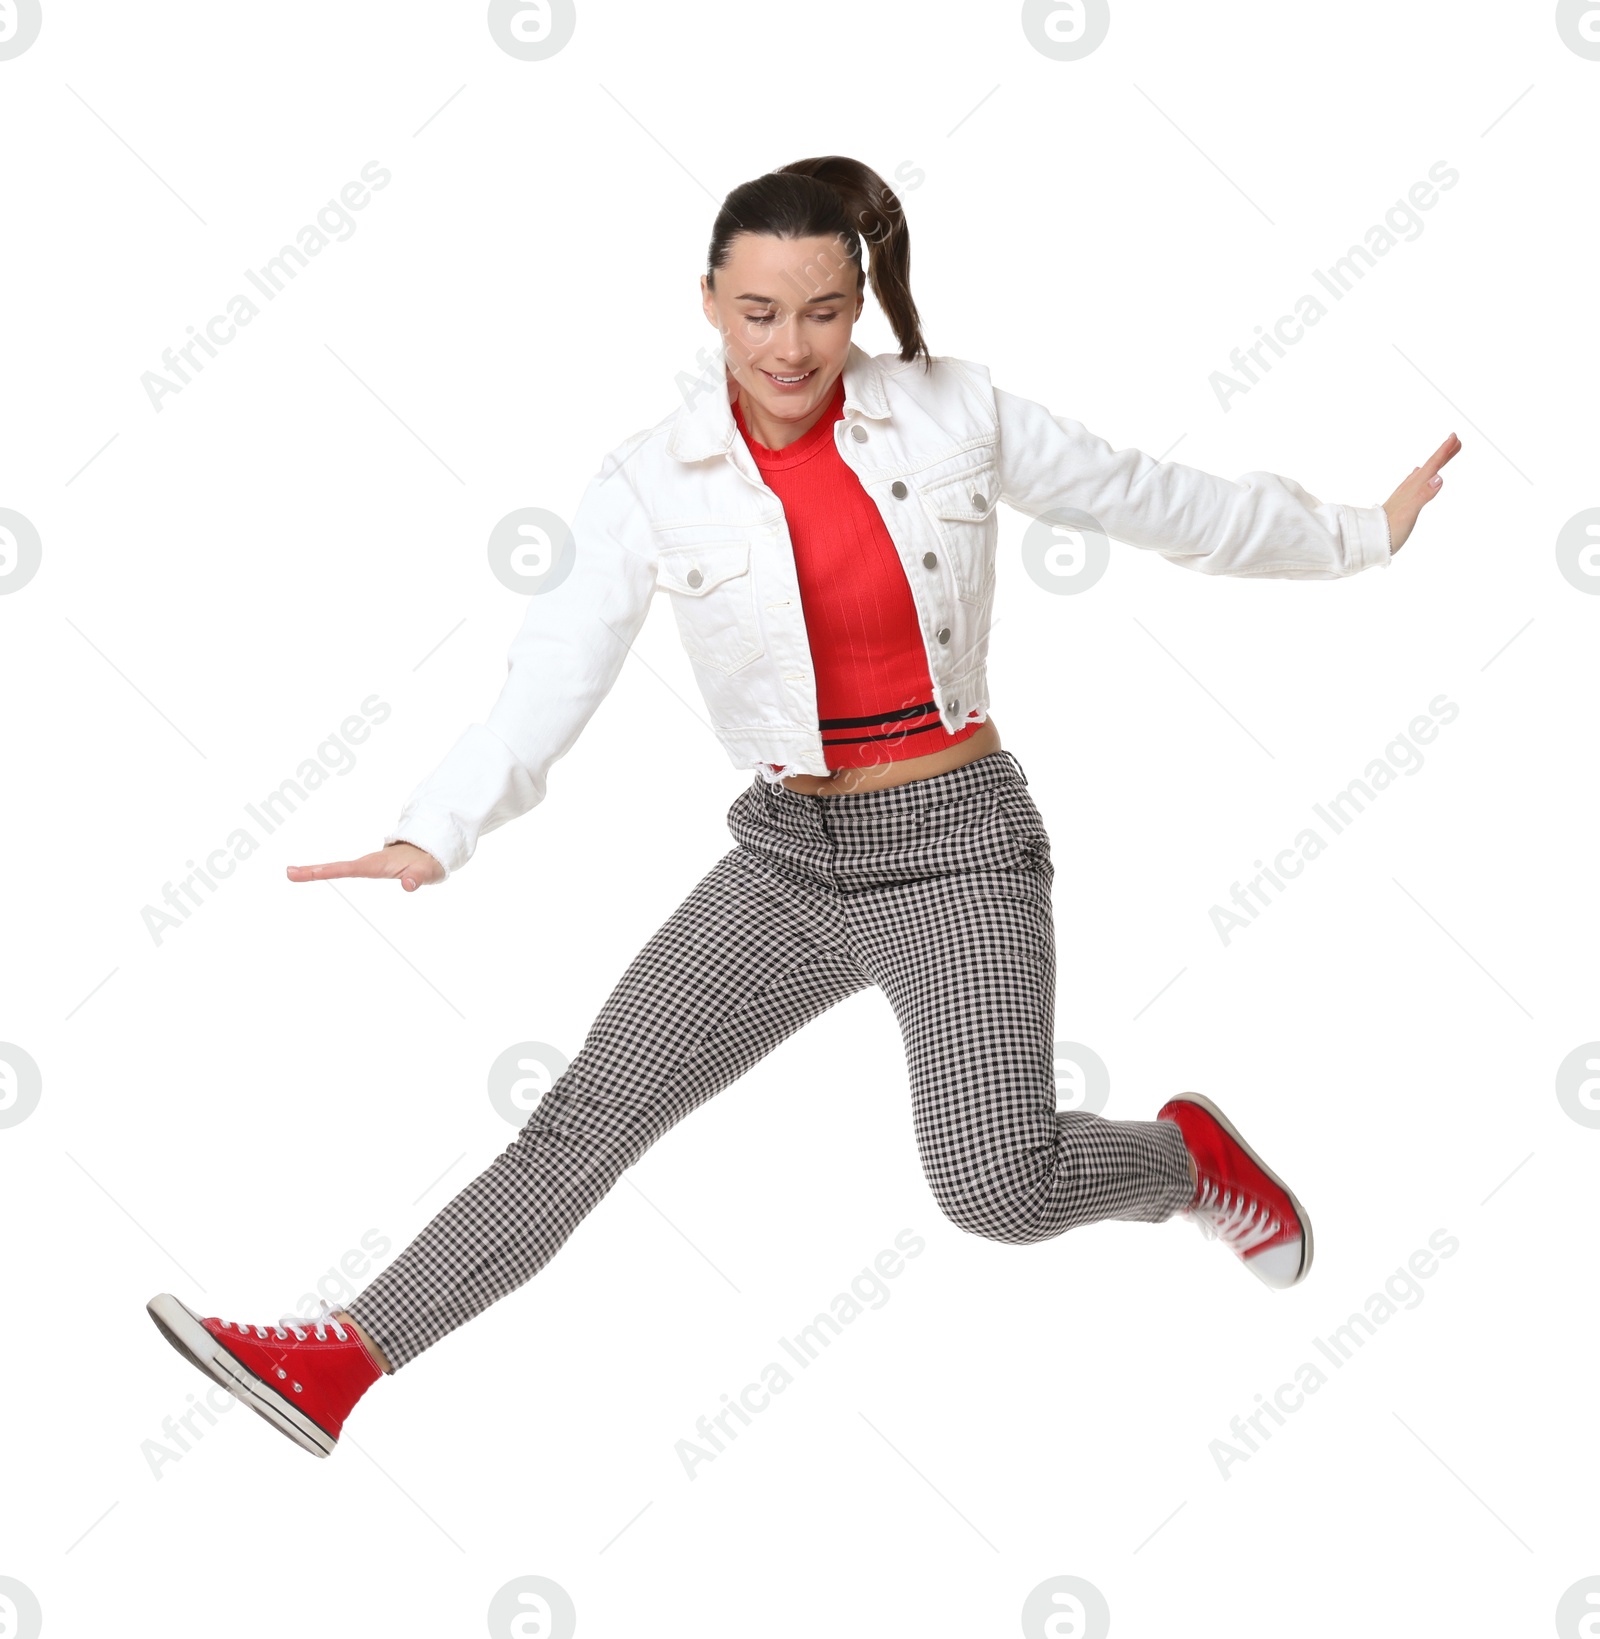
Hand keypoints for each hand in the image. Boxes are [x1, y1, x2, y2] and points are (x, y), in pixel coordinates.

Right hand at [287, 841, 443, 891]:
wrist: (429, 850)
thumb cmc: (428, 863)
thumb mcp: (427, 871)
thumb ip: (418, 877)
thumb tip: (408, 884)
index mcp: (377, 864)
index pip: (348, 869)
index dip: (328, 871)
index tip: (308, 872)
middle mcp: (367, 863)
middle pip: (336, 867)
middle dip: (313, 870)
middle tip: (289, 872)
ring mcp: (366, 865)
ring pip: (337, 868)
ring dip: (315, 870)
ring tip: (291, 873)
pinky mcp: (367, 868)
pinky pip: (343, 870)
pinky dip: (325, 871)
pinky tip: (312, 874)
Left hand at [1382, 432, 1460, 554]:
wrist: (1370, 540)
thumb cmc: (1390, 530)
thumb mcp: (1409, 513)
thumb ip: (1423, 495)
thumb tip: (1439, 478)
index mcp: (1413, 488)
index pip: (1431, 466)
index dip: (1443, 452)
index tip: (1454, 437)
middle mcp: (1409, 488)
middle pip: (1429, 467)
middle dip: (1442, 454)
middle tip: (1456, 441)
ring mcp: (1405, 495)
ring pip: (1423, 473)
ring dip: (1435, 463)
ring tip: (1442, 456)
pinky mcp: (1402, 503)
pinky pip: (1415, 484)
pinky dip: (1422, 476)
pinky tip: (1419, 476)